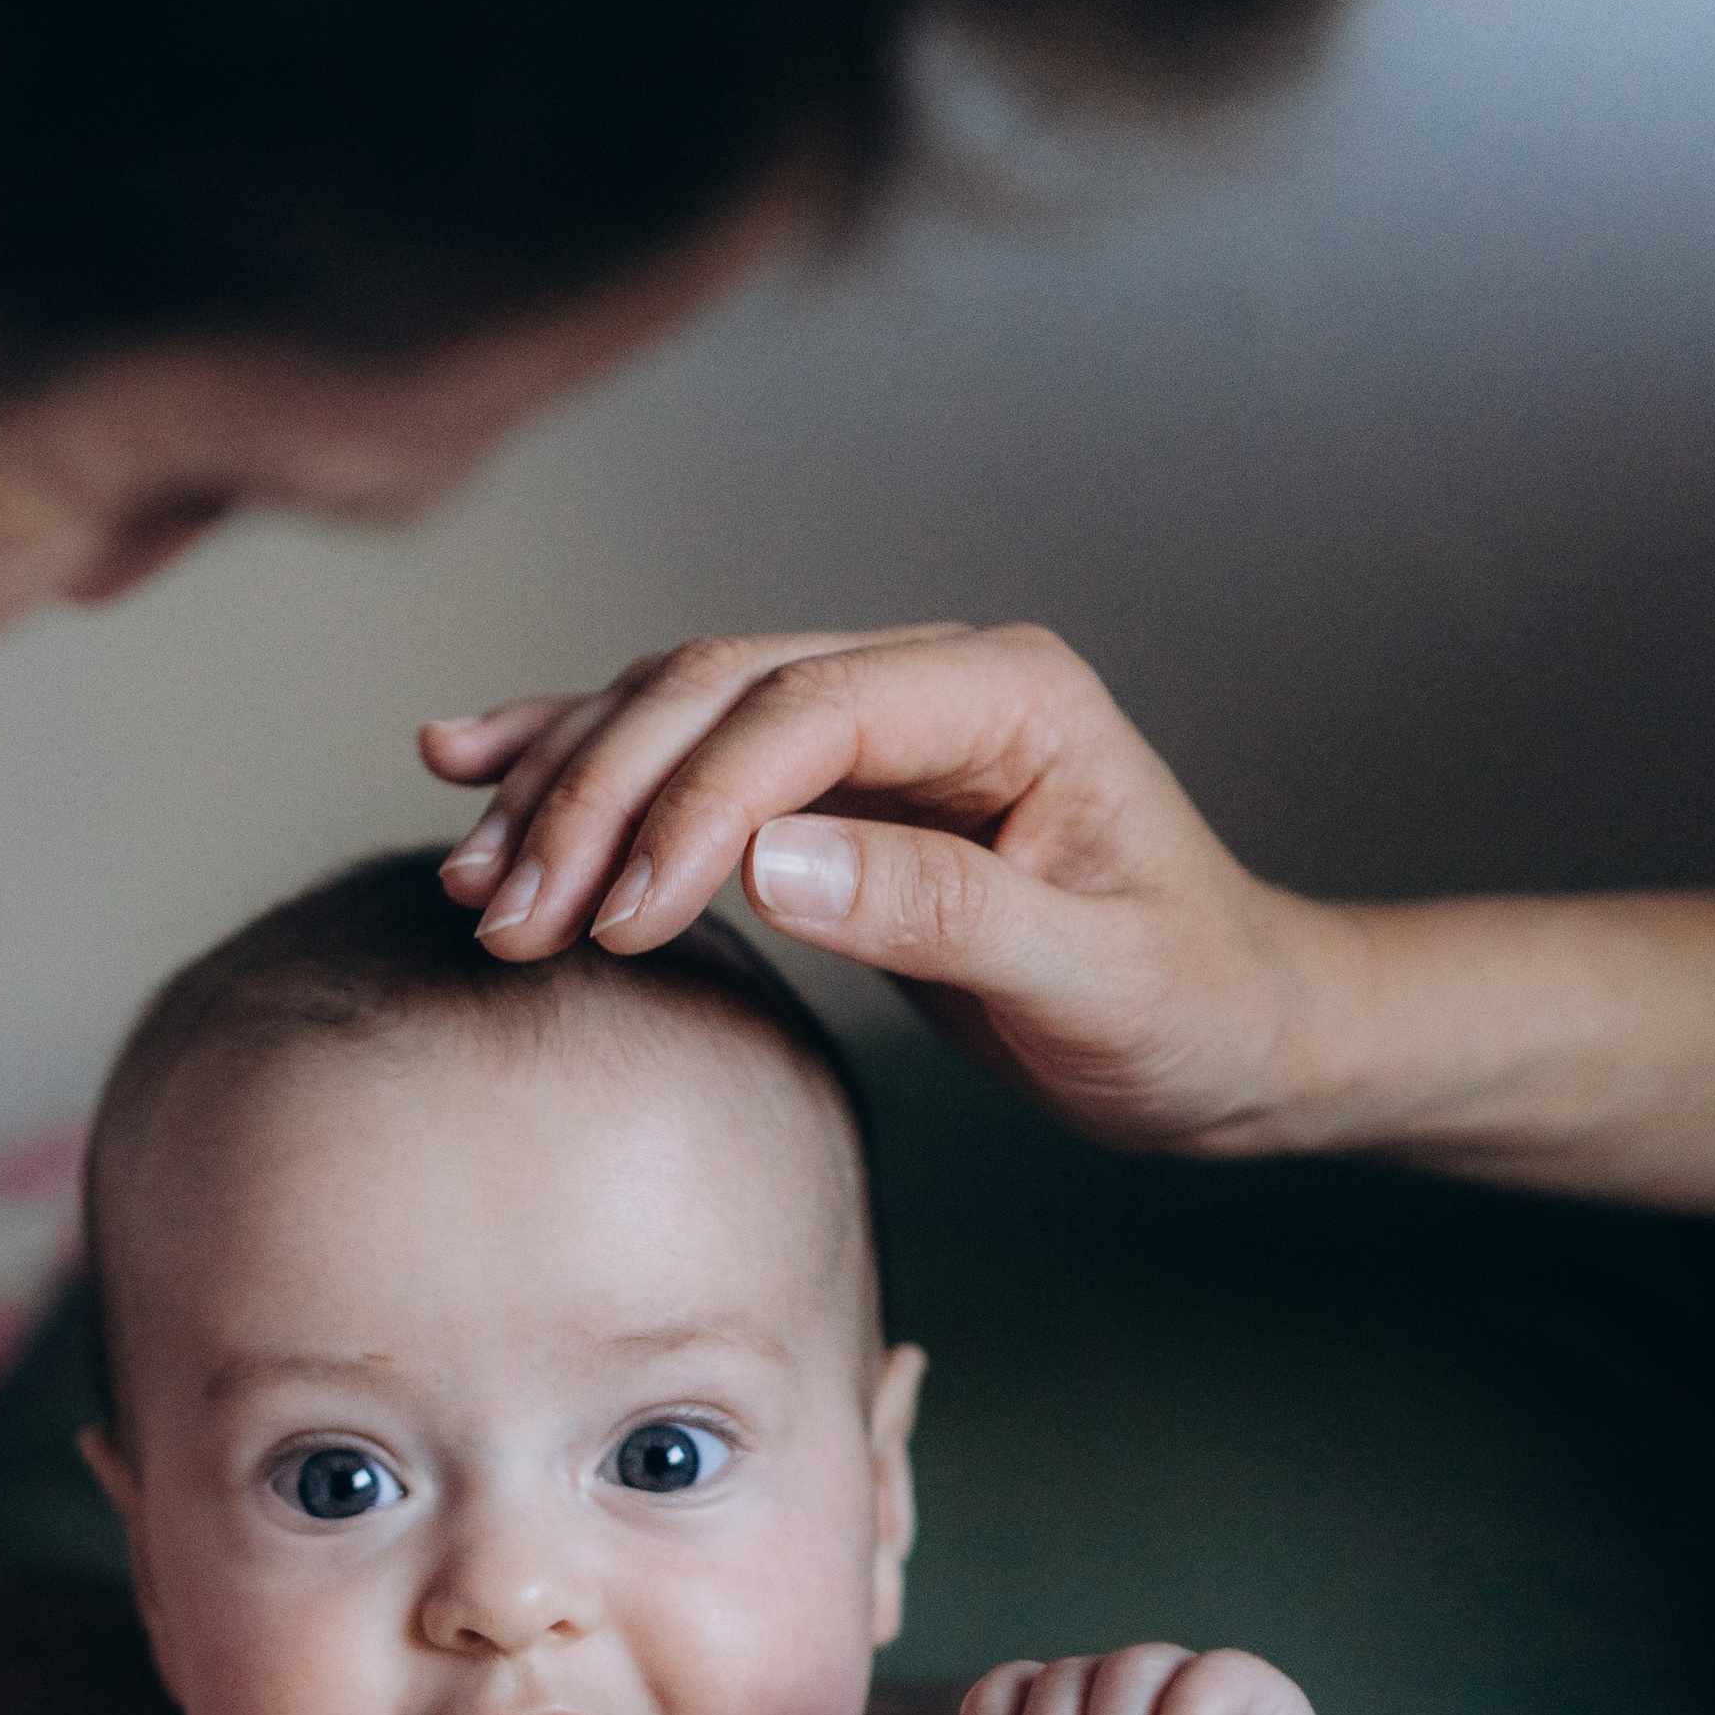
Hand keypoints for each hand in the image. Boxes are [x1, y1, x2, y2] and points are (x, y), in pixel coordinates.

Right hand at [420, 625, 1346, 1155]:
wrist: (1245, 1035)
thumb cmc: (1195, 1012)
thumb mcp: (1092, 981)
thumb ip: (939, 909)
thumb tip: (769, 858)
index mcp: (1009, 694)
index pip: (803, 709)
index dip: (690, 804)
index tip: (613, 916)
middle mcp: (935, 679)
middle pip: (714, 691)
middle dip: (594, 796)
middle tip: (505, 914)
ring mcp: (878, 722)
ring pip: (677, 711)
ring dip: (562, 786)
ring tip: (469, 878)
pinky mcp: (835, 784)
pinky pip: (686, 756)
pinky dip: (580, 769)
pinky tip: (475, 772)